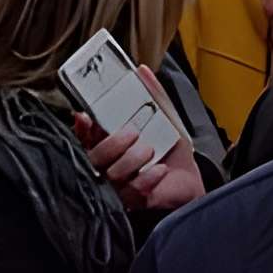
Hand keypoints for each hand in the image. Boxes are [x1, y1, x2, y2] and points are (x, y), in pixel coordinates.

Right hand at [71, 64, 204, 213]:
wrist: (191, 183)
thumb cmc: (173, 153)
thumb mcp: (167, 119)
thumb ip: (154, 95)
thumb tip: (143, 71)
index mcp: (112, 144)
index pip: (86, 137)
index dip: (82, 128)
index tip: (85, 116)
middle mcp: (109, 165)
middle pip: (94, 157)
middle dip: (111, 143)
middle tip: (132, 133)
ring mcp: (118, 185)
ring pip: (110, 174)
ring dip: (129, 160)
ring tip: (149, 150)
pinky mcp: (132, 202)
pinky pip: (130, 192)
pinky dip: (145, 179)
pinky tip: (159, 170)